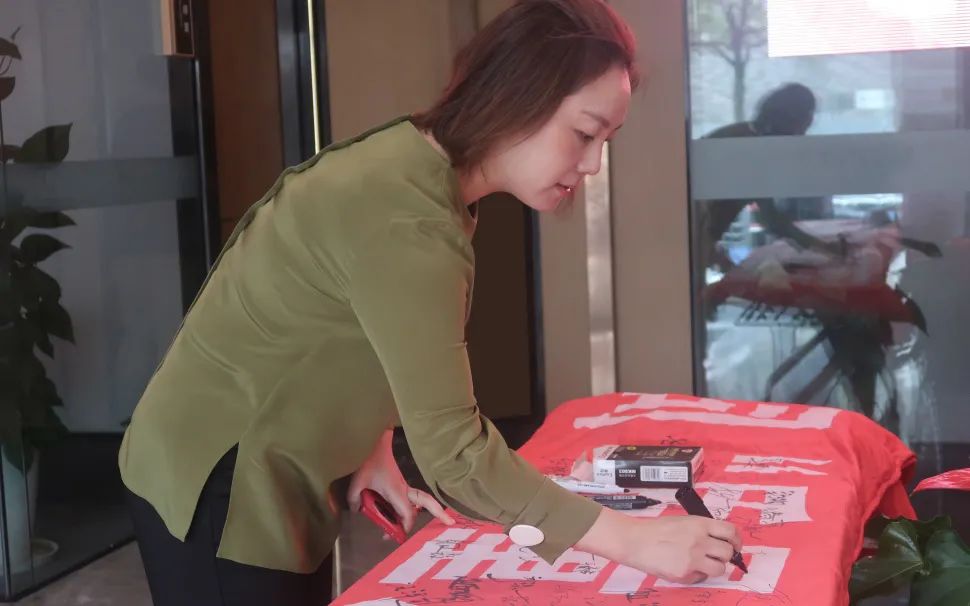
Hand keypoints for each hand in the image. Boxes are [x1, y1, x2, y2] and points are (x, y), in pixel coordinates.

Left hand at [347, 429, 454, 533]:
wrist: (382, 436)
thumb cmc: (373, 458)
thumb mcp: (359, 479)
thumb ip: (355, 497)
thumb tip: (356, 510)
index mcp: (398, 492)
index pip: (408, 515)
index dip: (404, 528)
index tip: (394, 535)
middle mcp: (409, 487)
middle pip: (428, 502)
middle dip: (439, 512)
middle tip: (450, 522)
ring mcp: (411, 479)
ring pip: (425, 495)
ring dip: (431, 505)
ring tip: (439, 513)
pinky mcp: (410, 472)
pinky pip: (419, 489)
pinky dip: (421, 497)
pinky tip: (416, 501)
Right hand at [577, 508, 742, 583]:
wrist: (635, 541)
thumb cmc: (657, 529)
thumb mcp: (683, 521)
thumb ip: (702, 529)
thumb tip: (720, 540)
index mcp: (699, 524)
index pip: (731, 531)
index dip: (737, 540)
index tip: (735, 545)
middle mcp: (699, 541)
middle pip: (728, 552)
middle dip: (725, 555)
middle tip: (717, 555)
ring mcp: (692, 559)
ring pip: (720, 568)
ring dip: (714, 566)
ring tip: (703, 563)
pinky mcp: (684, 574)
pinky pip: (701, 577)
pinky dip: (697, 574)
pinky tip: (685, 567)